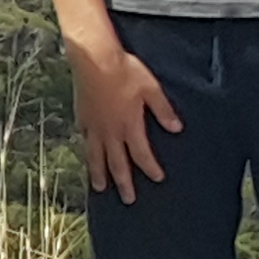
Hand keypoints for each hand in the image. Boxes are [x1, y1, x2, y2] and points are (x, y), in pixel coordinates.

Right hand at [69, 32, 178, 193]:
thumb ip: (163, 110)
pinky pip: (84, 140)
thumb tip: (176, 128)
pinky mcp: (82, 118)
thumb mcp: (151, 89)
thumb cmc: (125, 71)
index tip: (157, 179)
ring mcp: (93, 126)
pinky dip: (87, 151)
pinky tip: (88, 154)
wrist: (94, 59)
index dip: (150, 168)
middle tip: (128, 199)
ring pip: (96, 157)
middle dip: (124, 183)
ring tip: (100, 189)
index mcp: (129, 126)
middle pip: (117, 164)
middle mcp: (110, 132)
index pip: (141, 155)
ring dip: (99, 174)